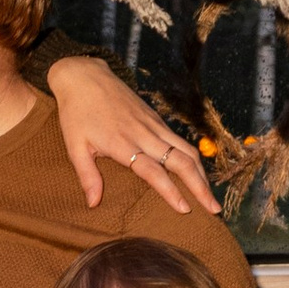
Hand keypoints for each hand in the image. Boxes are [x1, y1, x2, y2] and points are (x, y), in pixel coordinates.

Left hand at [47, 56, 221, 216]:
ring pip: (187, 151)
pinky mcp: (156, 119)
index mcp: (123, 144)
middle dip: (200, 187)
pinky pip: (181, 141)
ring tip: (210, 197)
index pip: (154, 172)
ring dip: (202, 174)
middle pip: (182, 161)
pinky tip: (198, 174)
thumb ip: (87, 175)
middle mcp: (144, 134)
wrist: (85, 77)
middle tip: (214, 210)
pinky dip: (193, 160)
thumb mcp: (75, 146)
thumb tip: (93, 203)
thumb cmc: (76, 113)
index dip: (171, 191)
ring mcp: (154, 125)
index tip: (184, 210)